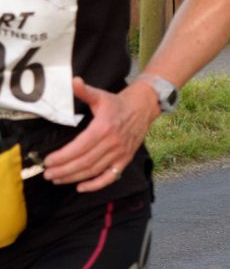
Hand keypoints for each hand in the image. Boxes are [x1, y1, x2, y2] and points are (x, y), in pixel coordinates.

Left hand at [43, 76, 158, 191]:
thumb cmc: (117, 103)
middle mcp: (112, 143)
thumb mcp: (100, 95)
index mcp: (103, 128)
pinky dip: (95, 185)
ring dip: (74, 178)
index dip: (62, 157)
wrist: (142, 108)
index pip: (79, 147)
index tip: (48, 161)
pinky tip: (81, 187)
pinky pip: (109, 177)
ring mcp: (119, 154)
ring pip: (94, 171)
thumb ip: (85, 91)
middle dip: (64, 170)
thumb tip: (74, 82)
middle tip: (48, 174)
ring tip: (58, 179)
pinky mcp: (124, 160)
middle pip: (84, 162)